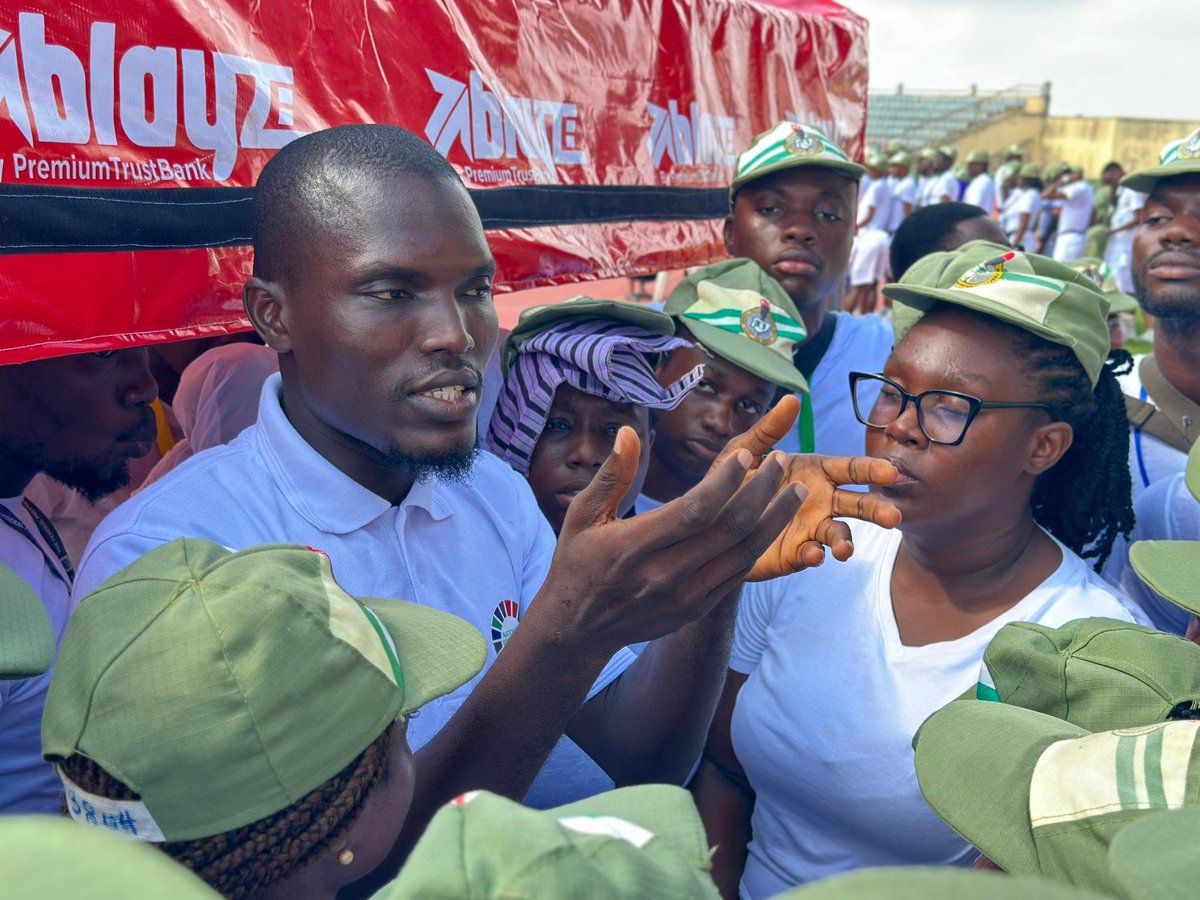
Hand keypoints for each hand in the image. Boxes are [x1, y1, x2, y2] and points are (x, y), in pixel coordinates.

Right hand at [531, 428, 804, 656]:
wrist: (577, 630)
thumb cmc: (578, 562)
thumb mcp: (580, 516)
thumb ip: (612, 475)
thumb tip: (629, 431)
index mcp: (631, 547)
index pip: (693, 511)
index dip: (725, 481)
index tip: (747, 455)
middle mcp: (662, 576)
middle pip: (728, 529)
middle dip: (762, 491)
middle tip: (781, 462)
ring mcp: (683, 597)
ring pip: (743, 553)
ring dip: (774, 519)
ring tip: (792, 489)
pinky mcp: (696, 610)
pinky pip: (737, 574)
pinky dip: (759, 545)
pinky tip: (772, 520)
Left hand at [707, 396, 902, 579]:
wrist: (708, 521)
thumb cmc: (731, 479)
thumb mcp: (744, 451)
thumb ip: (769, 429)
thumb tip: (792, 398)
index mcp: (814, 472)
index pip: (850, 468)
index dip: (870, 469)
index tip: (889, 472)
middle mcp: (820, 501)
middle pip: (857, 504)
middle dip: (876, 510)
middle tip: (893, 518)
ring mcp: (810, 528)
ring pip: (840, 534)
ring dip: (847, 541)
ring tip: (846, 549)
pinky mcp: (795, 553)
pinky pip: (811, 555)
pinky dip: (815, 555)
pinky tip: (812, 554)